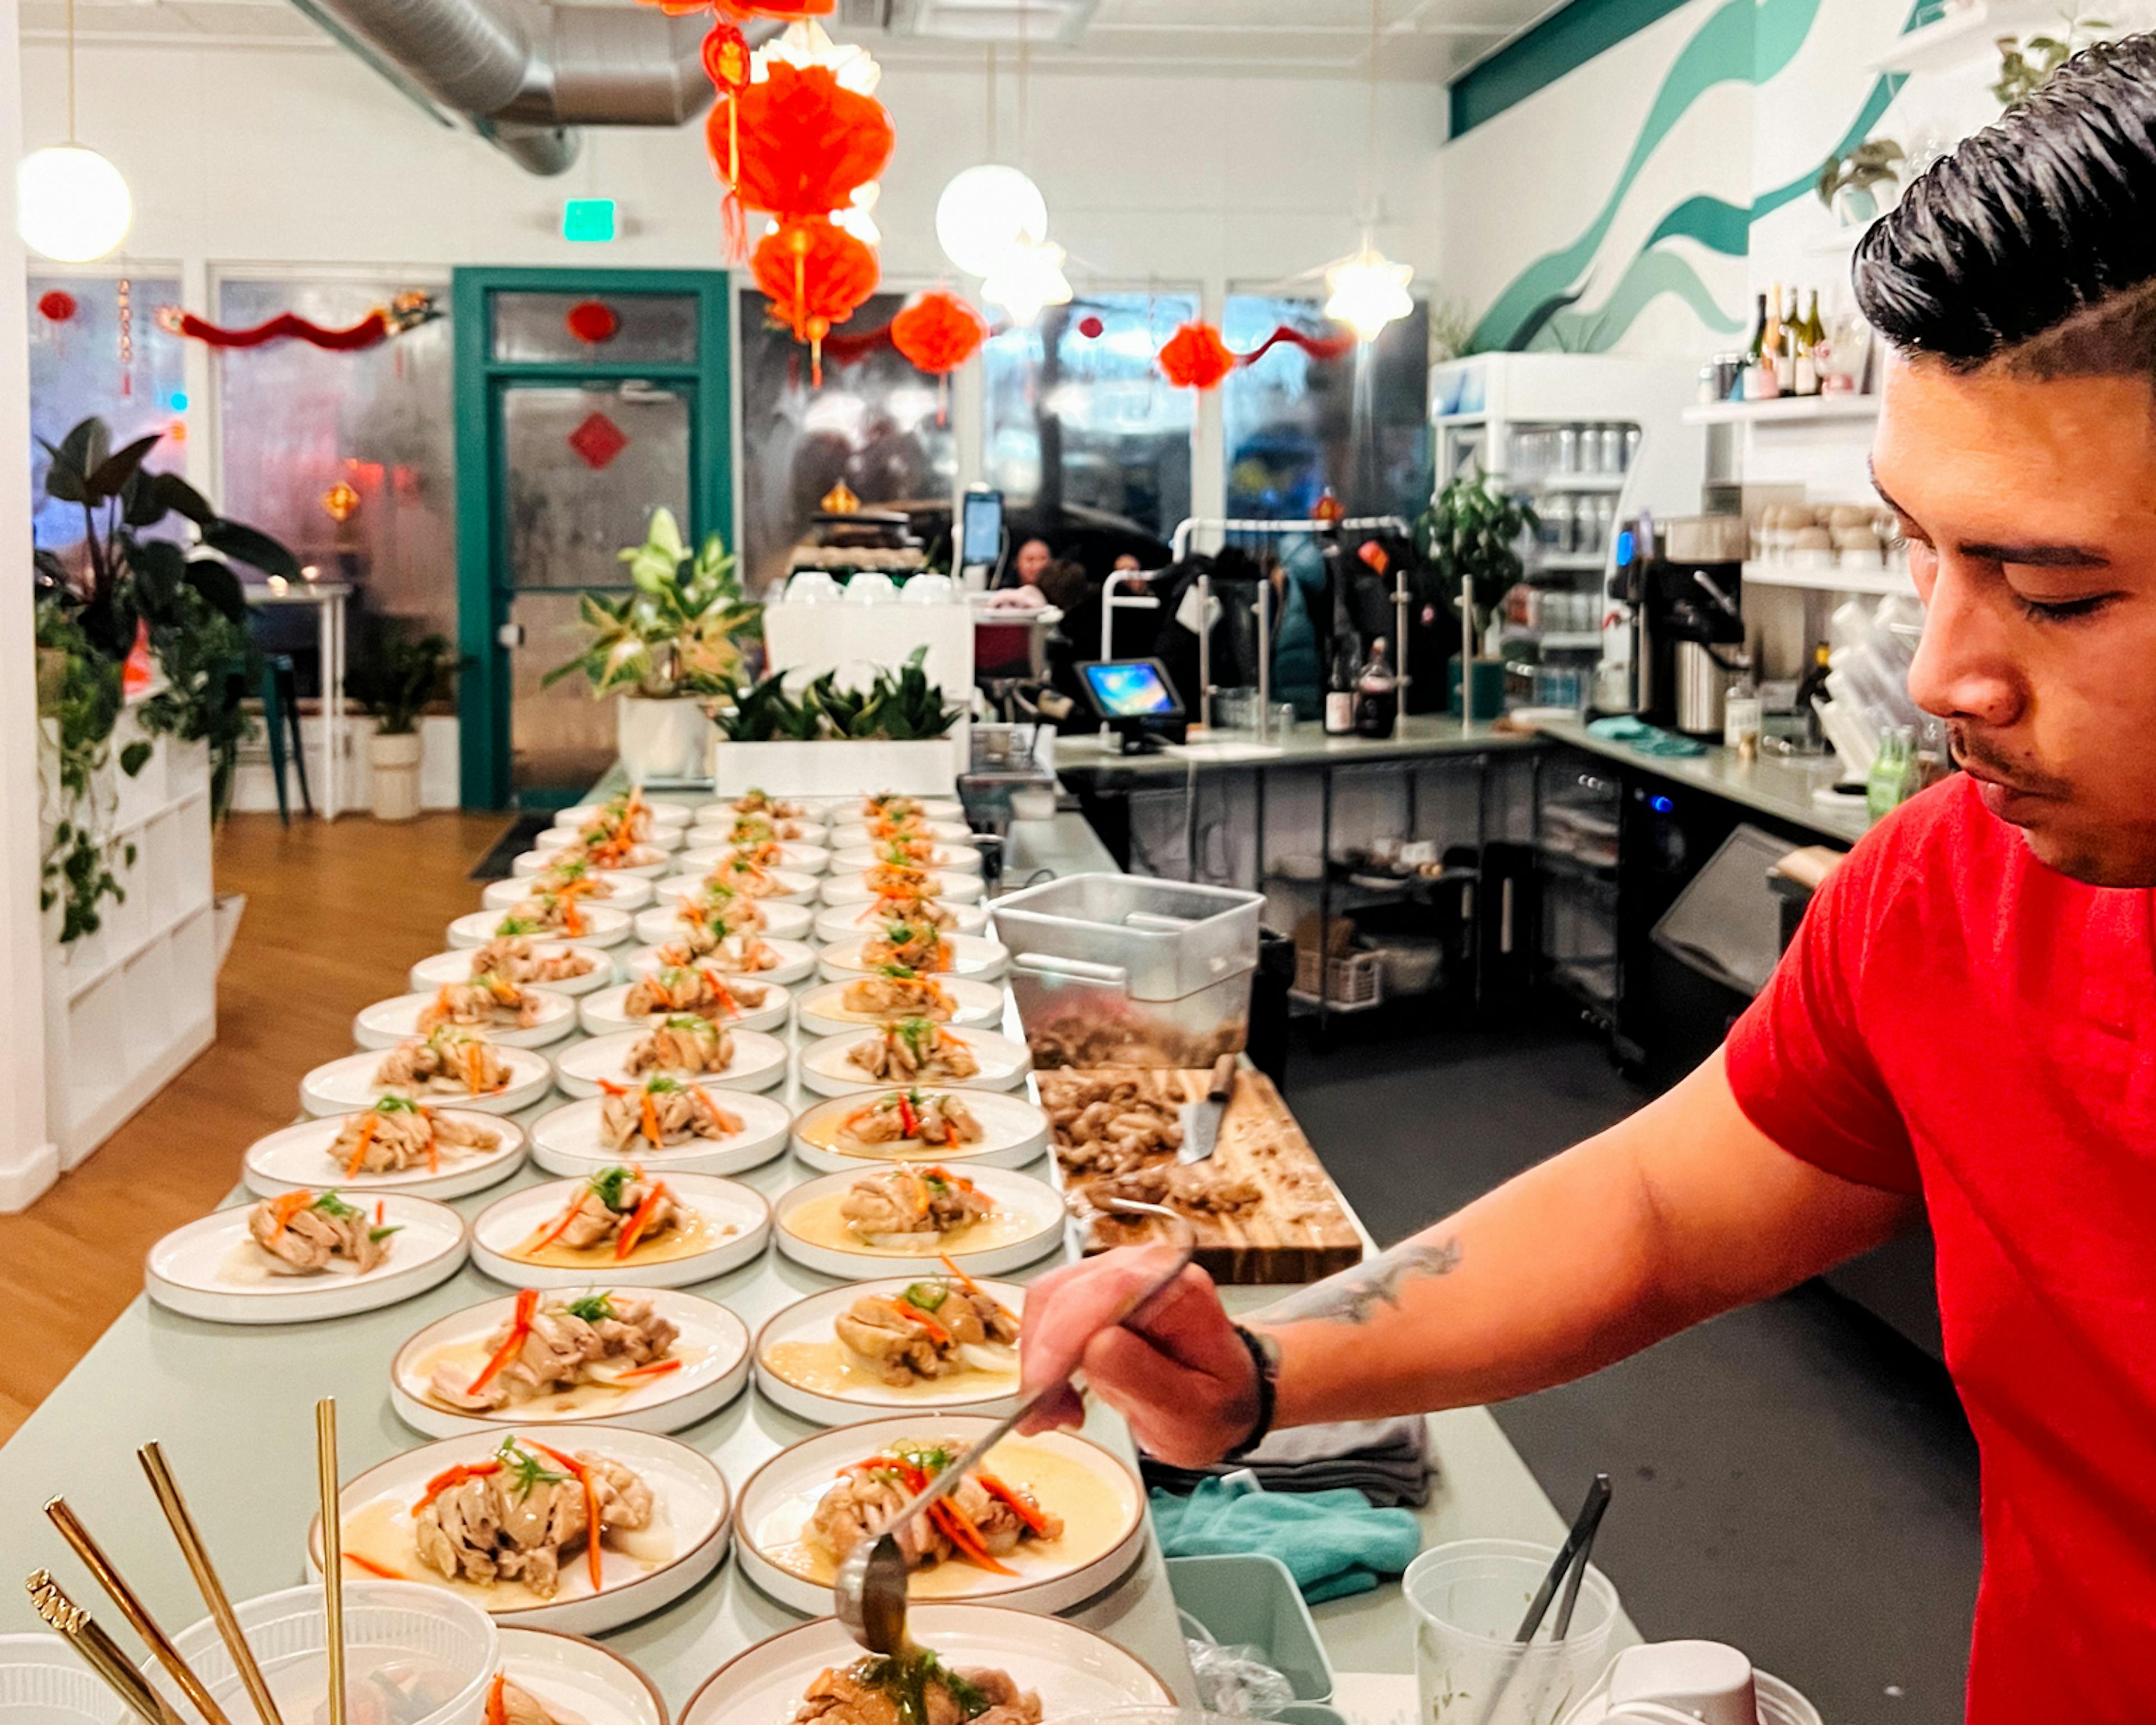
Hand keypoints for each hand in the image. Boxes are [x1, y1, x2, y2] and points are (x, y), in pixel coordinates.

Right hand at [1017, 1250, 1260, 1467]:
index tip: (1043, 1390)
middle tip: (1042, 1419)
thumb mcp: (1194, 1412)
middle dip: (1043, 1357)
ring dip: (1038, 1360)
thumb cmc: (1216, 1404)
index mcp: (1179, 1287)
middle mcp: (1144, 1266)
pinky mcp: (1093, 1290)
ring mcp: (1115, 1273)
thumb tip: (1095, 1346)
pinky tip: (1056, 1394)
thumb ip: (1146, 1378)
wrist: (1226, 1394)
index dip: (1064, 1337)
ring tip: (1054, 1414)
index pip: (1108, 1290)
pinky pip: (1050, 1312)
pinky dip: (1042, 1356)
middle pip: (1066, 1293)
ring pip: (1048, 1301)